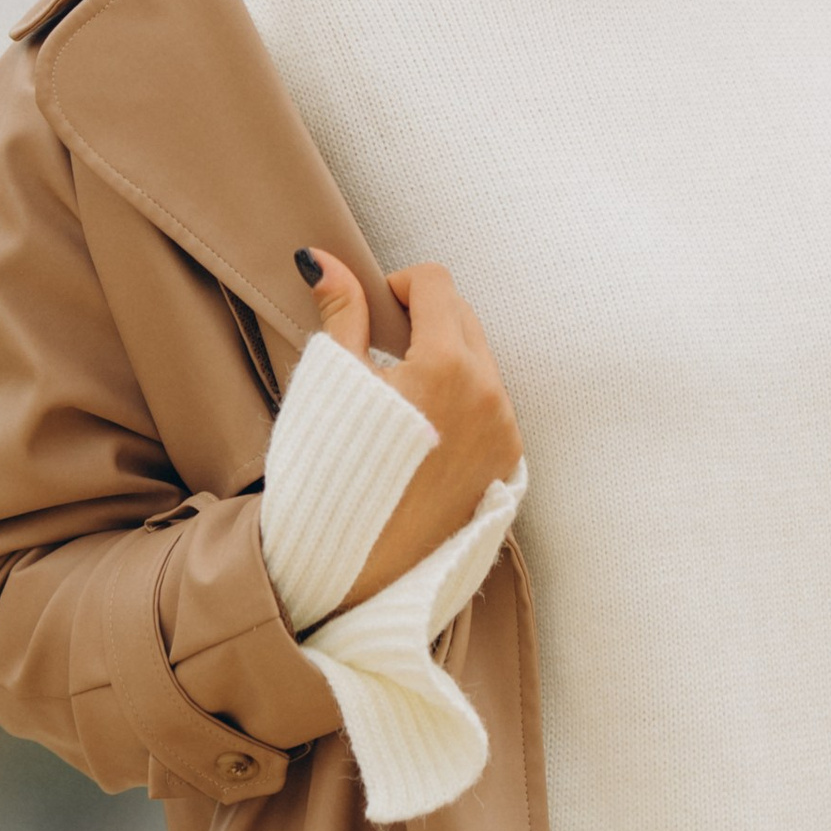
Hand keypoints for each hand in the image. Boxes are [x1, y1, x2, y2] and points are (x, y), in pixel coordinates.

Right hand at [297, 251, 521, 606]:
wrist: (352, 571)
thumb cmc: (333, 473)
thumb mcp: (334, 385)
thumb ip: (342, 314)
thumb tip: (323, 259)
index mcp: (447, 365)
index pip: (437, 284)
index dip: (399, 286)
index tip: (376, 310)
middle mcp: (489, 394)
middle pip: (465, 318)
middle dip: (427, 320)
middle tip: (383, 351)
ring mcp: (504, 432)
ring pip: (482, 362)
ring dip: (448, 360)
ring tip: (401, 399)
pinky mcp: (507, 463)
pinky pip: (492, 407)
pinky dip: (464, 401)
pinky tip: (423, 432)